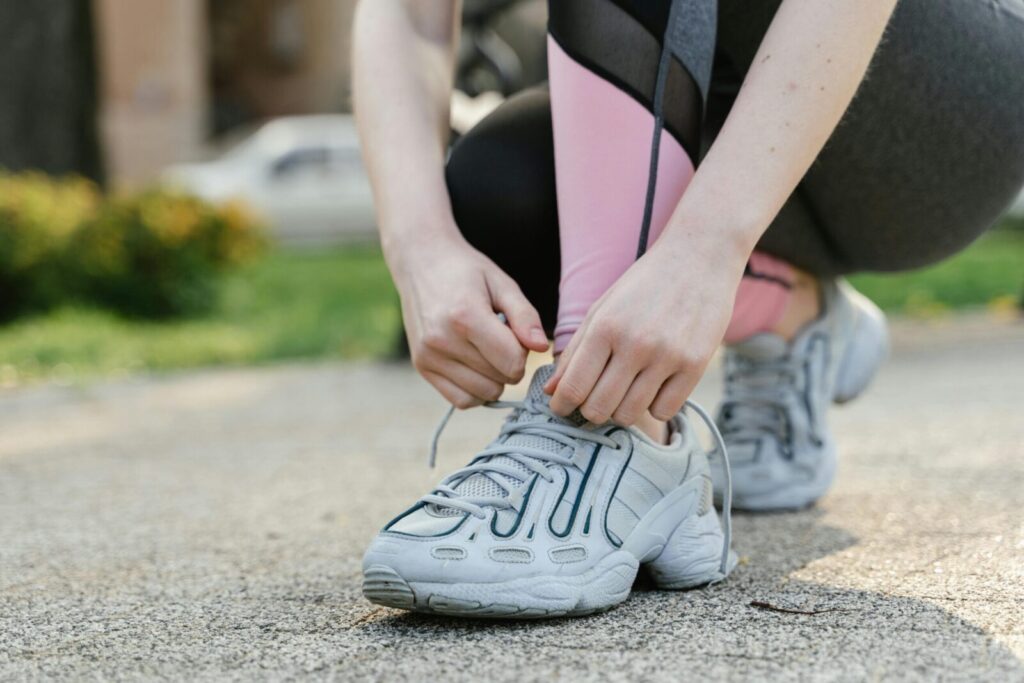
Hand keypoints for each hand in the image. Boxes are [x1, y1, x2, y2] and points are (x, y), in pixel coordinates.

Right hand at [391, 234, 549, 407]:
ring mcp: (429, 357)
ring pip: (483, 395)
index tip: (514, 334)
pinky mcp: (422, 367)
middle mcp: (442, 340)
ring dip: (494, 379)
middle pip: (500, 380)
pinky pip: (461, 400)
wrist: (421, 262)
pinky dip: (476, 391)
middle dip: (508, 364)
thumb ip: (525, 316)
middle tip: (498, 339)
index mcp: (465, 316)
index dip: (523, 352)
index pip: (512, 362)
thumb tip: (542, 348)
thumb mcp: (502, 284)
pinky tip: (475, 367)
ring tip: (485, 350)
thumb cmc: (466, 272)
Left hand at [544, 237, 746, 424]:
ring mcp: (667, 356)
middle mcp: (635, 344)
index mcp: (605, 327)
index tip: (562, 407)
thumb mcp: (603, 309)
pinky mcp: (696, 365)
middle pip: (599, 408)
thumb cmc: (644, 285)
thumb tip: (551, 391)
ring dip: (622, 409)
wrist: (699, 258)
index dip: (561, 405)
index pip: (573, 387)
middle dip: (590, 410)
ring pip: (630, 414)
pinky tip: (654, 386)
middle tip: (596, 398)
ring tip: (625, 390)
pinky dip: (655, 406)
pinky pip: (664, 411)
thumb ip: (575, 351)